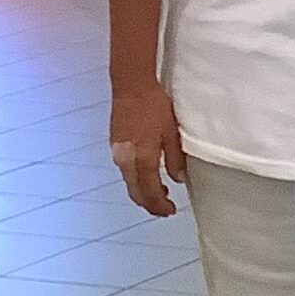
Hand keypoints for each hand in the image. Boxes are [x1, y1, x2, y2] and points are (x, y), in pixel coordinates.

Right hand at [110, 83, 186, 216]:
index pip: (150, 191)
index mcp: (143, 157)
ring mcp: (118, 152)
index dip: (160, 205)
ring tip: (159, 193)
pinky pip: (124, 170)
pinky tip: (146, 174)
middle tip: (164, 209)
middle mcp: (126, 159)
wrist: (131, 85)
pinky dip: (135, 179)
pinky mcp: (114, 144)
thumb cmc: (153, 104)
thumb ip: (175, 158)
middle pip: (135, 192)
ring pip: (128, 182)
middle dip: (149, 204)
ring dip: (142, 192)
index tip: (170, 210)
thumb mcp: (172, 132)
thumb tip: (180, 178)